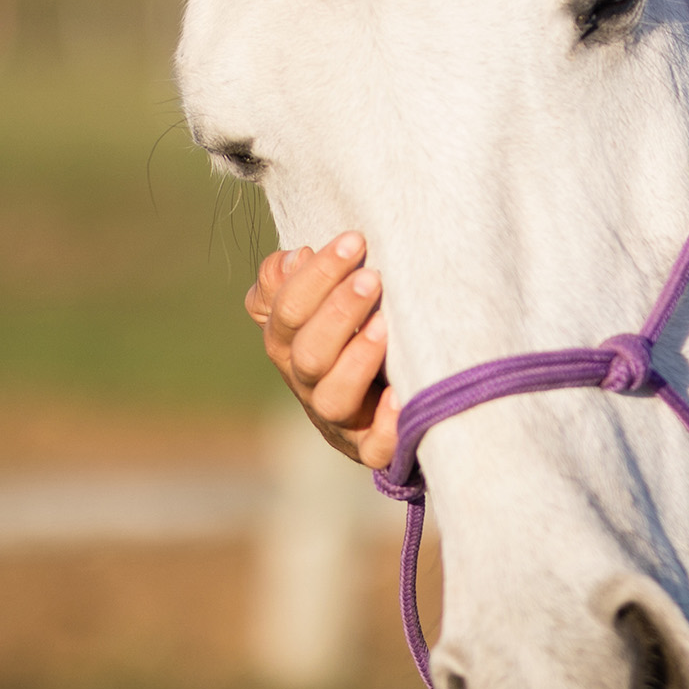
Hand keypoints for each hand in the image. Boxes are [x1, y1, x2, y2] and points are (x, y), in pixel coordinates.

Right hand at [245, 232, 398, 469]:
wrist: (374, 391)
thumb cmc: (344, 329)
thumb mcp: (312, 301)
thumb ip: (289, 279)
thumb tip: (294, 257)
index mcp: (286, 342)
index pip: (287, 309)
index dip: (318, 275)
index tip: (354, 241)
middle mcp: (306, 381)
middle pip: (309, 353)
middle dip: (338, 313)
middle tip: (372, 278)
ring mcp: (336, 417)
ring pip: (333, 399)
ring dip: (357, 360)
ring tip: (384, 326)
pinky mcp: (368, 447)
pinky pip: (372, 447)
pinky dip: (385, 426)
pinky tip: (401, 395)